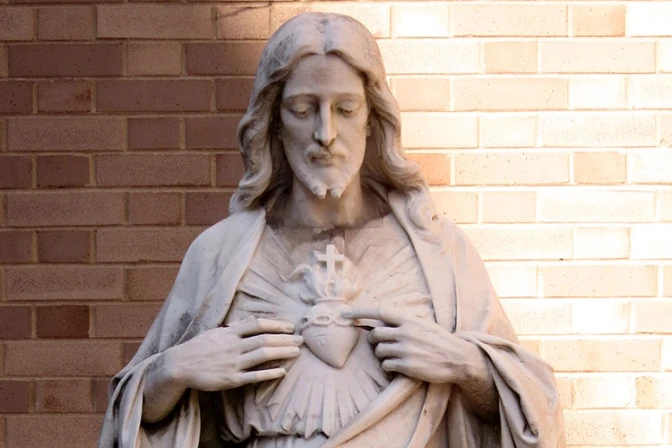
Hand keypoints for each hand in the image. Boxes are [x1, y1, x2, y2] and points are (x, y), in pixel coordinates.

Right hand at [163, 317, 302, 391]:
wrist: (178, 366)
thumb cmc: (197, 347)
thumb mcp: (214, 332)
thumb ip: (233, 328)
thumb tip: (249, 320)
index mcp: (230, 333)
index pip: (257, 324)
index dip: (276, 324)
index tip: (290, 326)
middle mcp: (233, 346)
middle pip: (264, 339)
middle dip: (285, 339)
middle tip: (301, 339)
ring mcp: (233, 363)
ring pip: (263, 355)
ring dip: (282, 353)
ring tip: (296, 352)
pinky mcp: (230, 380)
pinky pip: (254, 376)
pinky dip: (269, 373)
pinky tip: (282, 371)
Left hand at [344, 308, 487, 386]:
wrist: (457, 358)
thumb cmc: (439, 339)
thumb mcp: (423, 323)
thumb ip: (403, 321)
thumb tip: (381, 321)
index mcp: (409, 319)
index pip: (379, 312)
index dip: (360, 311)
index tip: (344, 314)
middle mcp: (406, 332)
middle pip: (375, 335)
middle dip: (374, 340)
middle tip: (381, 344)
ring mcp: (406, 349)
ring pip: (379, 351)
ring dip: (382, 355)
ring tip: (395, 356)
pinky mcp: (407, 366)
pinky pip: (386, 365)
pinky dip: (388, 367)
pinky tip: (398, 366)